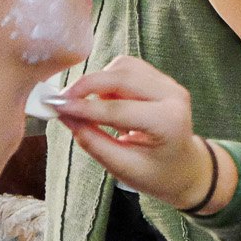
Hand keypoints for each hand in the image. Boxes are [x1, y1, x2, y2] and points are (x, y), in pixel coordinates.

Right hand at [50, 57, 221, 209]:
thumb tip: (64, 115)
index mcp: (168, 122)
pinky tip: (105, 100)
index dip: (84, 107)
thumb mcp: (122, 167)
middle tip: (61, 100)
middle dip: (87, 86)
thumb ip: (92, 141)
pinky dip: (108, 79)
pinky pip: (127, 68)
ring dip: (98, 82)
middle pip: (121, 77)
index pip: (119, 109)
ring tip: (90, 107)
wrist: (184, 168)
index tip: (57, 107)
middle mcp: (173, 96)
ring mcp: (169, 83)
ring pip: (123, 67)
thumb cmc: (156, 173)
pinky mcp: (159, 78)